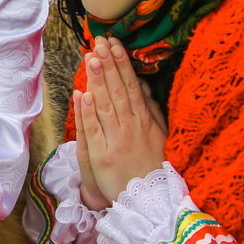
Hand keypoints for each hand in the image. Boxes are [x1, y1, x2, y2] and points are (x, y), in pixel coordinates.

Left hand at [75, 36, 167, 203]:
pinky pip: (94, 130)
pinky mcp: (102, 156)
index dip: (121, 63)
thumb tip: (141, 85)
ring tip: (91, 58)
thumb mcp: (160, 135)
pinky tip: (83, 94)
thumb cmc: (154, 167)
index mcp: (144, 120)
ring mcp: (116, 140)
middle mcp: (131, 126)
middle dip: (108, 64)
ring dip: (98, 81)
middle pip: (117, 90)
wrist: (149, 201)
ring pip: (105, 105)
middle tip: (99, 41)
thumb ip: (151, 110)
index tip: (113, 44)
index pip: (130, 86)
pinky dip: (88, 112)